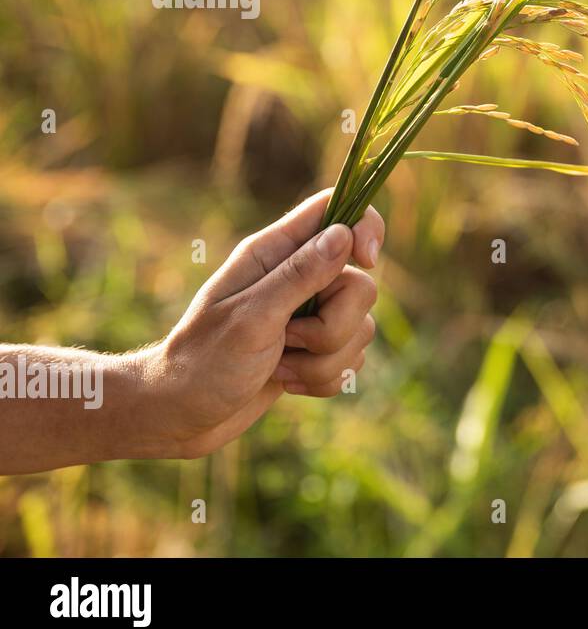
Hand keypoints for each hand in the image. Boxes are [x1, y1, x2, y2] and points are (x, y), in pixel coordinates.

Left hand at [138, 190, 384, 459]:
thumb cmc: (203, 362)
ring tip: (278, 369)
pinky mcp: (316, 351)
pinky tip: (286, 382)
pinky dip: (324, 379)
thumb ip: (299, 275)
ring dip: (324, 361)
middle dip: (335, 327)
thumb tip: (344, 233)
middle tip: (288, 339)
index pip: (335, 212)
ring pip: (360, 329)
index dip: (363, 227)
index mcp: (274, 254)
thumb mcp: (250, 317)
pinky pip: (352, 360)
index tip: (365, 260)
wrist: (181, 416)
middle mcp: (297, 279)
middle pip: (360, 286)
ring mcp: (309, 316)